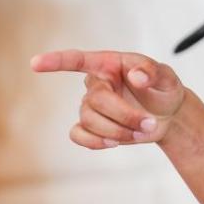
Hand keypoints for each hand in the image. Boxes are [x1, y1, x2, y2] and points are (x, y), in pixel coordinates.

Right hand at [30, 50, 184, 147]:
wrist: (168, 115)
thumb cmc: (163, 89)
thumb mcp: (167, 76)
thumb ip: (153, 72)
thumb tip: (136, 76)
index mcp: (109, 65)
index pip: (78, 60)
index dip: (56, 61)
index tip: (35, 64)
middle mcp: (96, 84)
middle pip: (95, 101)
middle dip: (123, 116)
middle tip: (149, 124)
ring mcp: (91, 107)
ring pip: (88, 120)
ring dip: (118, 130)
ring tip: (143, 131)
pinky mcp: (92, 127)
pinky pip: (78, 135)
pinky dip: (94, 142)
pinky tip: (114, 143)